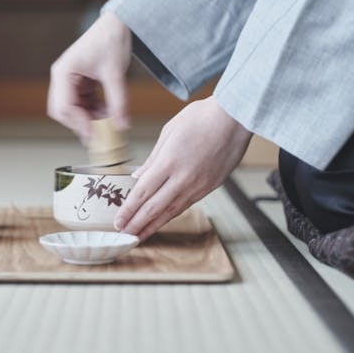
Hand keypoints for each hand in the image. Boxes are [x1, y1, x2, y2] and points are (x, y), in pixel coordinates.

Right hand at [47, 12, 130, 142]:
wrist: (118, 24)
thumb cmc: (111, 40)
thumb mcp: (115, 73)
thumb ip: (118, 102)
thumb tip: (121, 127)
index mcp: (63, 72)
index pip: (64, 106)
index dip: (78, 123)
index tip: (94, 135)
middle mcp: (62, 77)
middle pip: (63, 111)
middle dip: (80, 124)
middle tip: (98, 135)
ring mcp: (70, 81)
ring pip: (74, 110)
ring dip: (89, 119)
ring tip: (109, 124)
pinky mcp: (80, 83)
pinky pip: (83, 104)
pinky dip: (94, 111)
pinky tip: (109, 114)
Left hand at [114, 97, 252, 240]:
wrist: (235, 118)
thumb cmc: (201, 117)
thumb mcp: (169, 131)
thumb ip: (152, 158)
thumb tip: (138, 176)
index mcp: (169, 162)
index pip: (143, 192)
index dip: (129, 210)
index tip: (118, 221)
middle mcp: (183, 178)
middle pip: (154, 207)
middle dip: (137, 224)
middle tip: (123, 235)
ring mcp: (198, 185)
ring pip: (171, 211)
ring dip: (153, 225)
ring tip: (140, 236)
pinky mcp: (210, 187)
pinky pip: (186, 205)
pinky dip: (171, 215)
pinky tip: (162, 221)